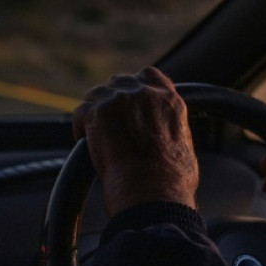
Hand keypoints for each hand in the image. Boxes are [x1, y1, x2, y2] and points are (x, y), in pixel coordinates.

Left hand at [73, 67, 198, 215]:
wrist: (152, 190)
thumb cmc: (172, 181)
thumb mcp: (184, 147)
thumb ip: (172, 131)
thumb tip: (168, 143)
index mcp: (169, 100)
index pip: (149, 75)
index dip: (136, 87)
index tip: (131, 100)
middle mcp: (145, 94)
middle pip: (120, 82)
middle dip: (113, 99)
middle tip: (110, 122)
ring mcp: (120, 100)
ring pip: (97, 94)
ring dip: (95, 111)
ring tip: (96, 133)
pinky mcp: (97, 113)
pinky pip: (81, 112)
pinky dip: (81, 127)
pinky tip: (85, 141)